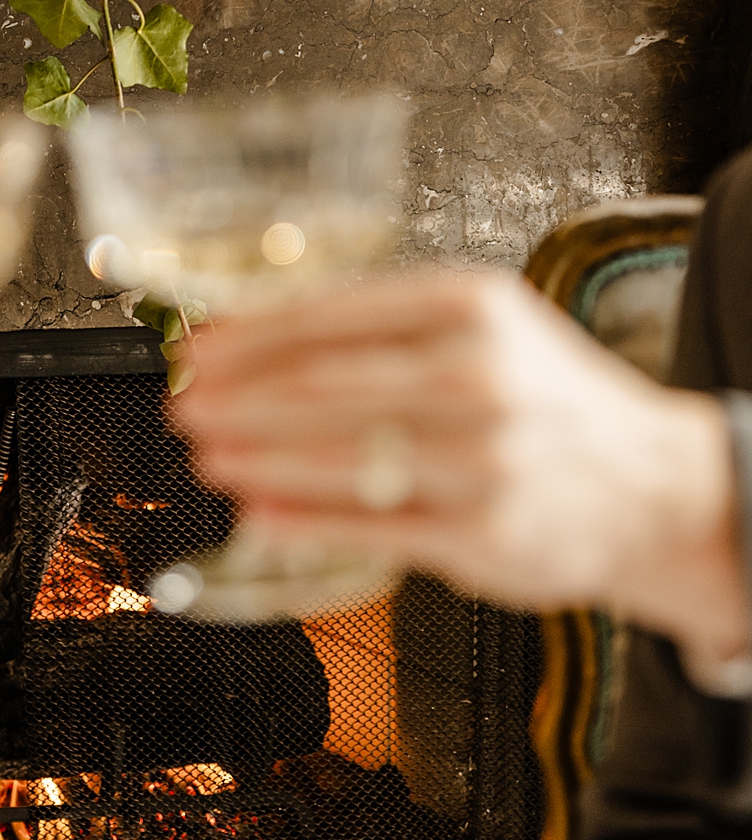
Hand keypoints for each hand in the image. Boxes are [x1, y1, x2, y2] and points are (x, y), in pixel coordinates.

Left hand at [174, 270, 749, 663]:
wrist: (657, 484)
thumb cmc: (546, 396)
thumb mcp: (481, 325)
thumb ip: (382, 327)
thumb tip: (258, 337)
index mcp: (469, 304)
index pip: (331, 316)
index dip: (249, 336)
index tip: (197, 349)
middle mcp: (477, 375)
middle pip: (322, 386)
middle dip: (235, 398)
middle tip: (182, 403)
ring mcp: (482, 459)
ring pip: (338, 457)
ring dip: (254, 457)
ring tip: (205, 454)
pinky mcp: (483, 535)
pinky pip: (370, 526)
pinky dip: (301, 518)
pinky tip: (257, 510)